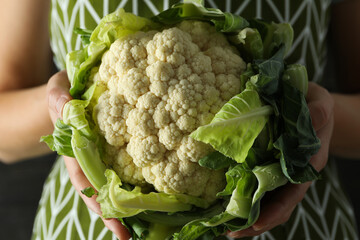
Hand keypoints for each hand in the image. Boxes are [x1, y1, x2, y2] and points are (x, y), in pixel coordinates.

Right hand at [46, 71, 130, 239]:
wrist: (78, 92)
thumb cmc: (68, 92)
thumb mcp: (58, 89)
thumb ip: (57, 97)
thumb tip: (66, 104)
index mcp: (74, 149)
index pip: (81, 176)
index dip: (91, 195)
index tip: (104, 212)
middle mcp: (90, 159)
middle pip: (99, 191)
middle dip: (111, 213)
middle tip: (126, 235)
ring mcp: (105, 158)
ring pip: (115, 186)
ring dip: (127, 207)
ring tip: (143, 228)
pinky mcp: (120, 152)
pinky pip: (128, 170)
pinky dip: (138, 186)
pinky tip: (156, 198)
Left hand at [228, 82, 333, 237]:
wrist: (306, 105)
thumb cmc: (314, 106)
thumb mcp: (321, 103)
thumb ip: (320, 111)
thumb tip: (314, 117)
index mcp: (307, 164)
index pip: (293, 193)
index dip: (276, 211)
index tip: (257, 224)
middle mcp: (290, 173)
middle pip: (275, 204)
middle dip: (254, 221)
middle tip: (230, 232)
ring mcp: (276, 170)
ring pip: (261, 197)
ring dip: (244, 213)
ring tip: (221, 225)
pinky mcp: (262, 163)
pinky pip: (251, 181)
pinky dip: (239, 193)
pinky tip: (221, 200)